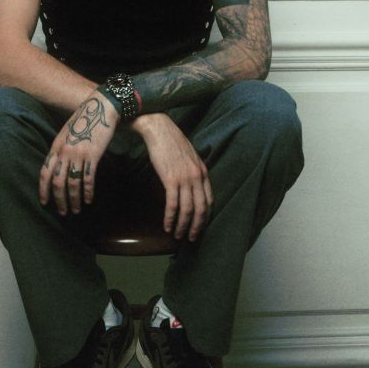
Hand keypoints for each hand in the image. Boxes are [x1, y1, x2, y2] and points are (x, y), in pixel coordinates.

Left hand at [39, 90, 117, 215]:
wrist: (101, 107)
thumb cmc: (84, 119)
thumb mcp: (66, 132)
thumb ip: (60, 148)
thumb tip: (57, 164)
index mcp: (56, 146)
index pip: (45, 172)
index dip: (43, 189)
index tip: (44, 202)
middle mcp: (64, 152)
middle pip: (57, 182)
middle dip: (59, 200)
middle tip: (62, 212)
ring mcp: (78, 154)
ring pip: (72, 184)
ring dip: (74, 200)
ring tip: (76, 210)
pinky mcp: (92, 155)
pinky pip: (88, 179)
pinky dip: (87, 192)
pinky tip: (89, 200)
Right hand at [131, 113, 213, 241]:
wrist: (159, 129)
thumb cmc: (171, 141)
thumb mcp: (190, 156)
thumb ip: (193, 171)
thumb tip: (191, 185)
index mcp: (203, 171)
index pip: (209, 200)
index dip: (206, 216)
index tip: (201, 226)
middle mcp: (197, 177)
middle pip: (201, 209)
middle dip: (197, 226)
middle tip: (191, 238)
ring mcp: (185, 179)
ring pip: (188, 210)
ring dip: (182, 225)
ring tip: (177, 235)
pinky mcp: (170, 179)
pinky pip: (173, 204)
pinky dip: (170, 217)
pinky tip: (166, 225)